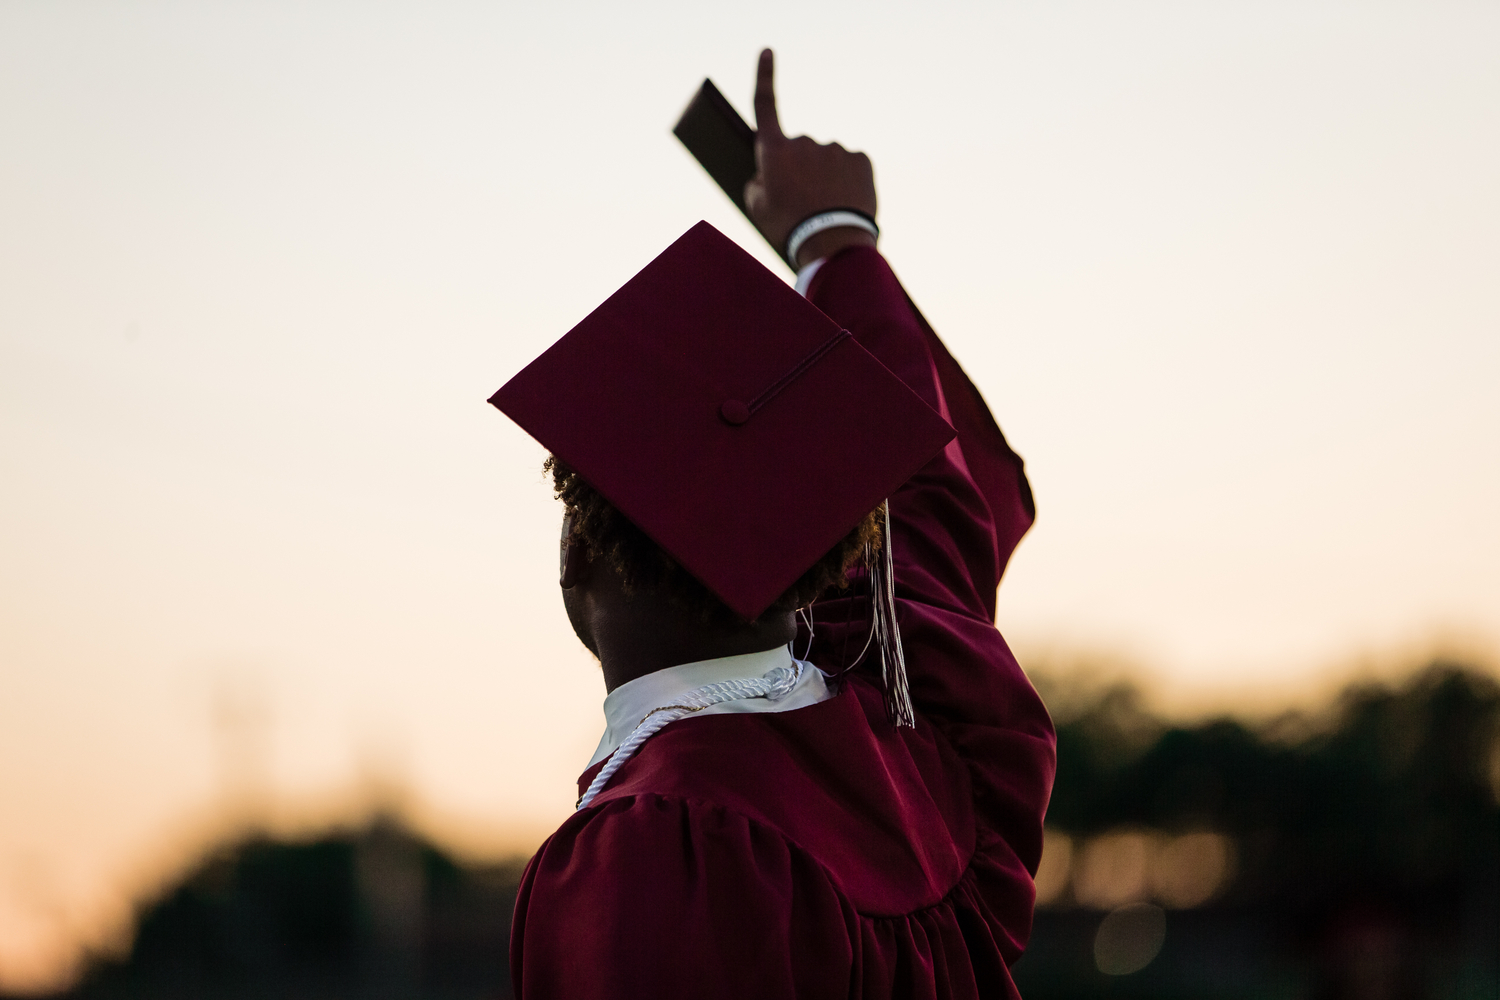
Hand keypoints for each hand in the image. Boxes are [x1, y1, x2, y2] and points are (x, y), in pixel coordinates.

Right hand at [743, 49, 877, 267]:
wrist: (833, 242)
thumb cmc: (789, 228)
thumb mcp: (757, 209)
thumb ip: (755, 183)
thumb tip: (764, 174)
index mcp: (774, 150)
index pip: (765, 104)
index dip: (765, 76)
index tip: (768, 51)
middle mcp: (804, 141)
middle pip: (799, 150)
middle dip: (800, 169)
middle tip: (803, 203)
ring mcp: (835, 148)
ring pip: (827, 160)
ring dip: (826, 177)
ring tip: (827, 209)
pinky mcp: (860, 158)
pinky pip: (850, 166)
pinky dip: (847, 181)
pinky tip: (845, 202)